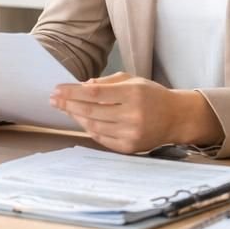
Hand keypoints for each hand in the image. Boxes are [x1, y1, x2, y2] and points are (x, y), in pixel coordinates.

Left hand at [51, 73, 222, 153]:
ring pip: (93, 126)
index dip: (72, 92)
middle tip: (54, 100)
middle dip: (68, 105)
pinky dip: (89, 129)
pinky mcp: (129, 148)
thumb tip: (82, 86)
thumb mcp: (132, 80)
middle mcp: (132, 115)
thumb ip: (106, 83)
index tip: (57, 90)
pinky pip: (101, 138)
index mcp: (133, 94)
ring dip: (76, 117)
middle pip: (91, 111)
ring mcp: (131, 134)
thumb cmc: (151, 95)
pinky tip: (82, 120)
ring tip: (66, 109)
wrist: (176, 118)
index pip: (94, 94)